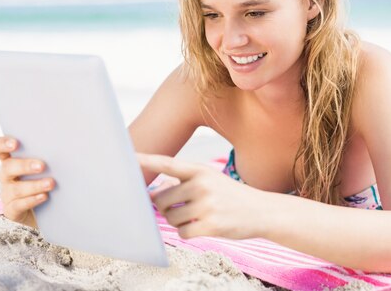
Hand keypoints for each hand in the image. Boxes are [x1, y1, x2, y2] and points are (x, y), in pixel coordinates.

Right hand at [0, 136, 54, 227]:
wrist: (47, 209)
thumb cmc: (48, 178)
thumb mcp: (47, 166)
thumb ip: (49, 156)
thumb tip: (67, 146)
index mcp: (12, 160)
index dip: (2, 144)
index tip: (15, 143)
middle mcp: (7, 176)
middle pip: (8, 168)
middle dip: (25, 166)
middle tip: (42, 166)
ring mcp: (7, 193)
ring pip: (15, 189)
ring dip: (34, 185)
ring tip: (50, 183)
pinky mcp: (12, 210)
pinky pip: (18, 206)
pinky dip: (31, 200)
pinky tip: (44, 196)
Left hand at [136, 153, 265, 240]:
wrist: (261, 211)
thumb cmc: (232, 196)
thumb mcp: (211, 179)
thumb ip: (184, 182)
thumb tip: (154, 194)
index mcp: (200, 170)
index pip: (167, 164)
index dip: (146, 160)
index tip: (128, 156)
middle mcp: (202, 184)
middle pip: (161, 199)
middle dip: (165, 208)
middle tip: (179, 208)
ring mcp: (206, 205)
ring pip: (170, 218)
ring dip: (178, 222)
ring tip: (195, 217)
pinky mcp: (210, 225)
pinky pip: (182, 233)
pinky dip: (188, 233)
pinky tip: (201, 227)